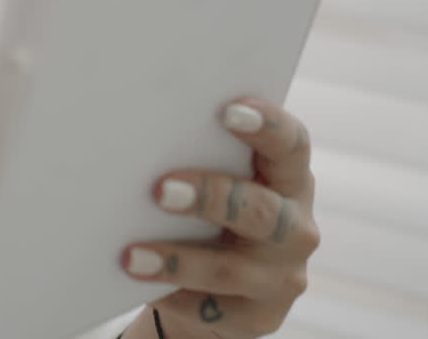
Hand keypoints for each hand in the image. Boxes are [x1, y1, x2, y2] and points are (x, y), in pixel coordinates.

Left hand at [122, 98, 319, 337]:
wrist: (211, 288)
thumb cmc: (205, 215)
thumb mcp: (212, 181)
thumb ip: (197, 159)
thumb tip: (137, 135)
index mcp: (287, 177)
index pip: (290, 145)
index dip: (267, 126)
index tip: (228, 110)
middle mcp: (296, 226)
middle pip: (259, 209)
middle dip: (209, 197)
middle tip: (159, 189)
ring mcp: (282, 276)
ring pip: (231, 268)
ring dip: (178, 260)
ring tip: (131, 255)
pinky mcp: (261, 317)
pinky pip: (213, 308)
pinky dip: (172, 294)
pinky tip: (138, 283)